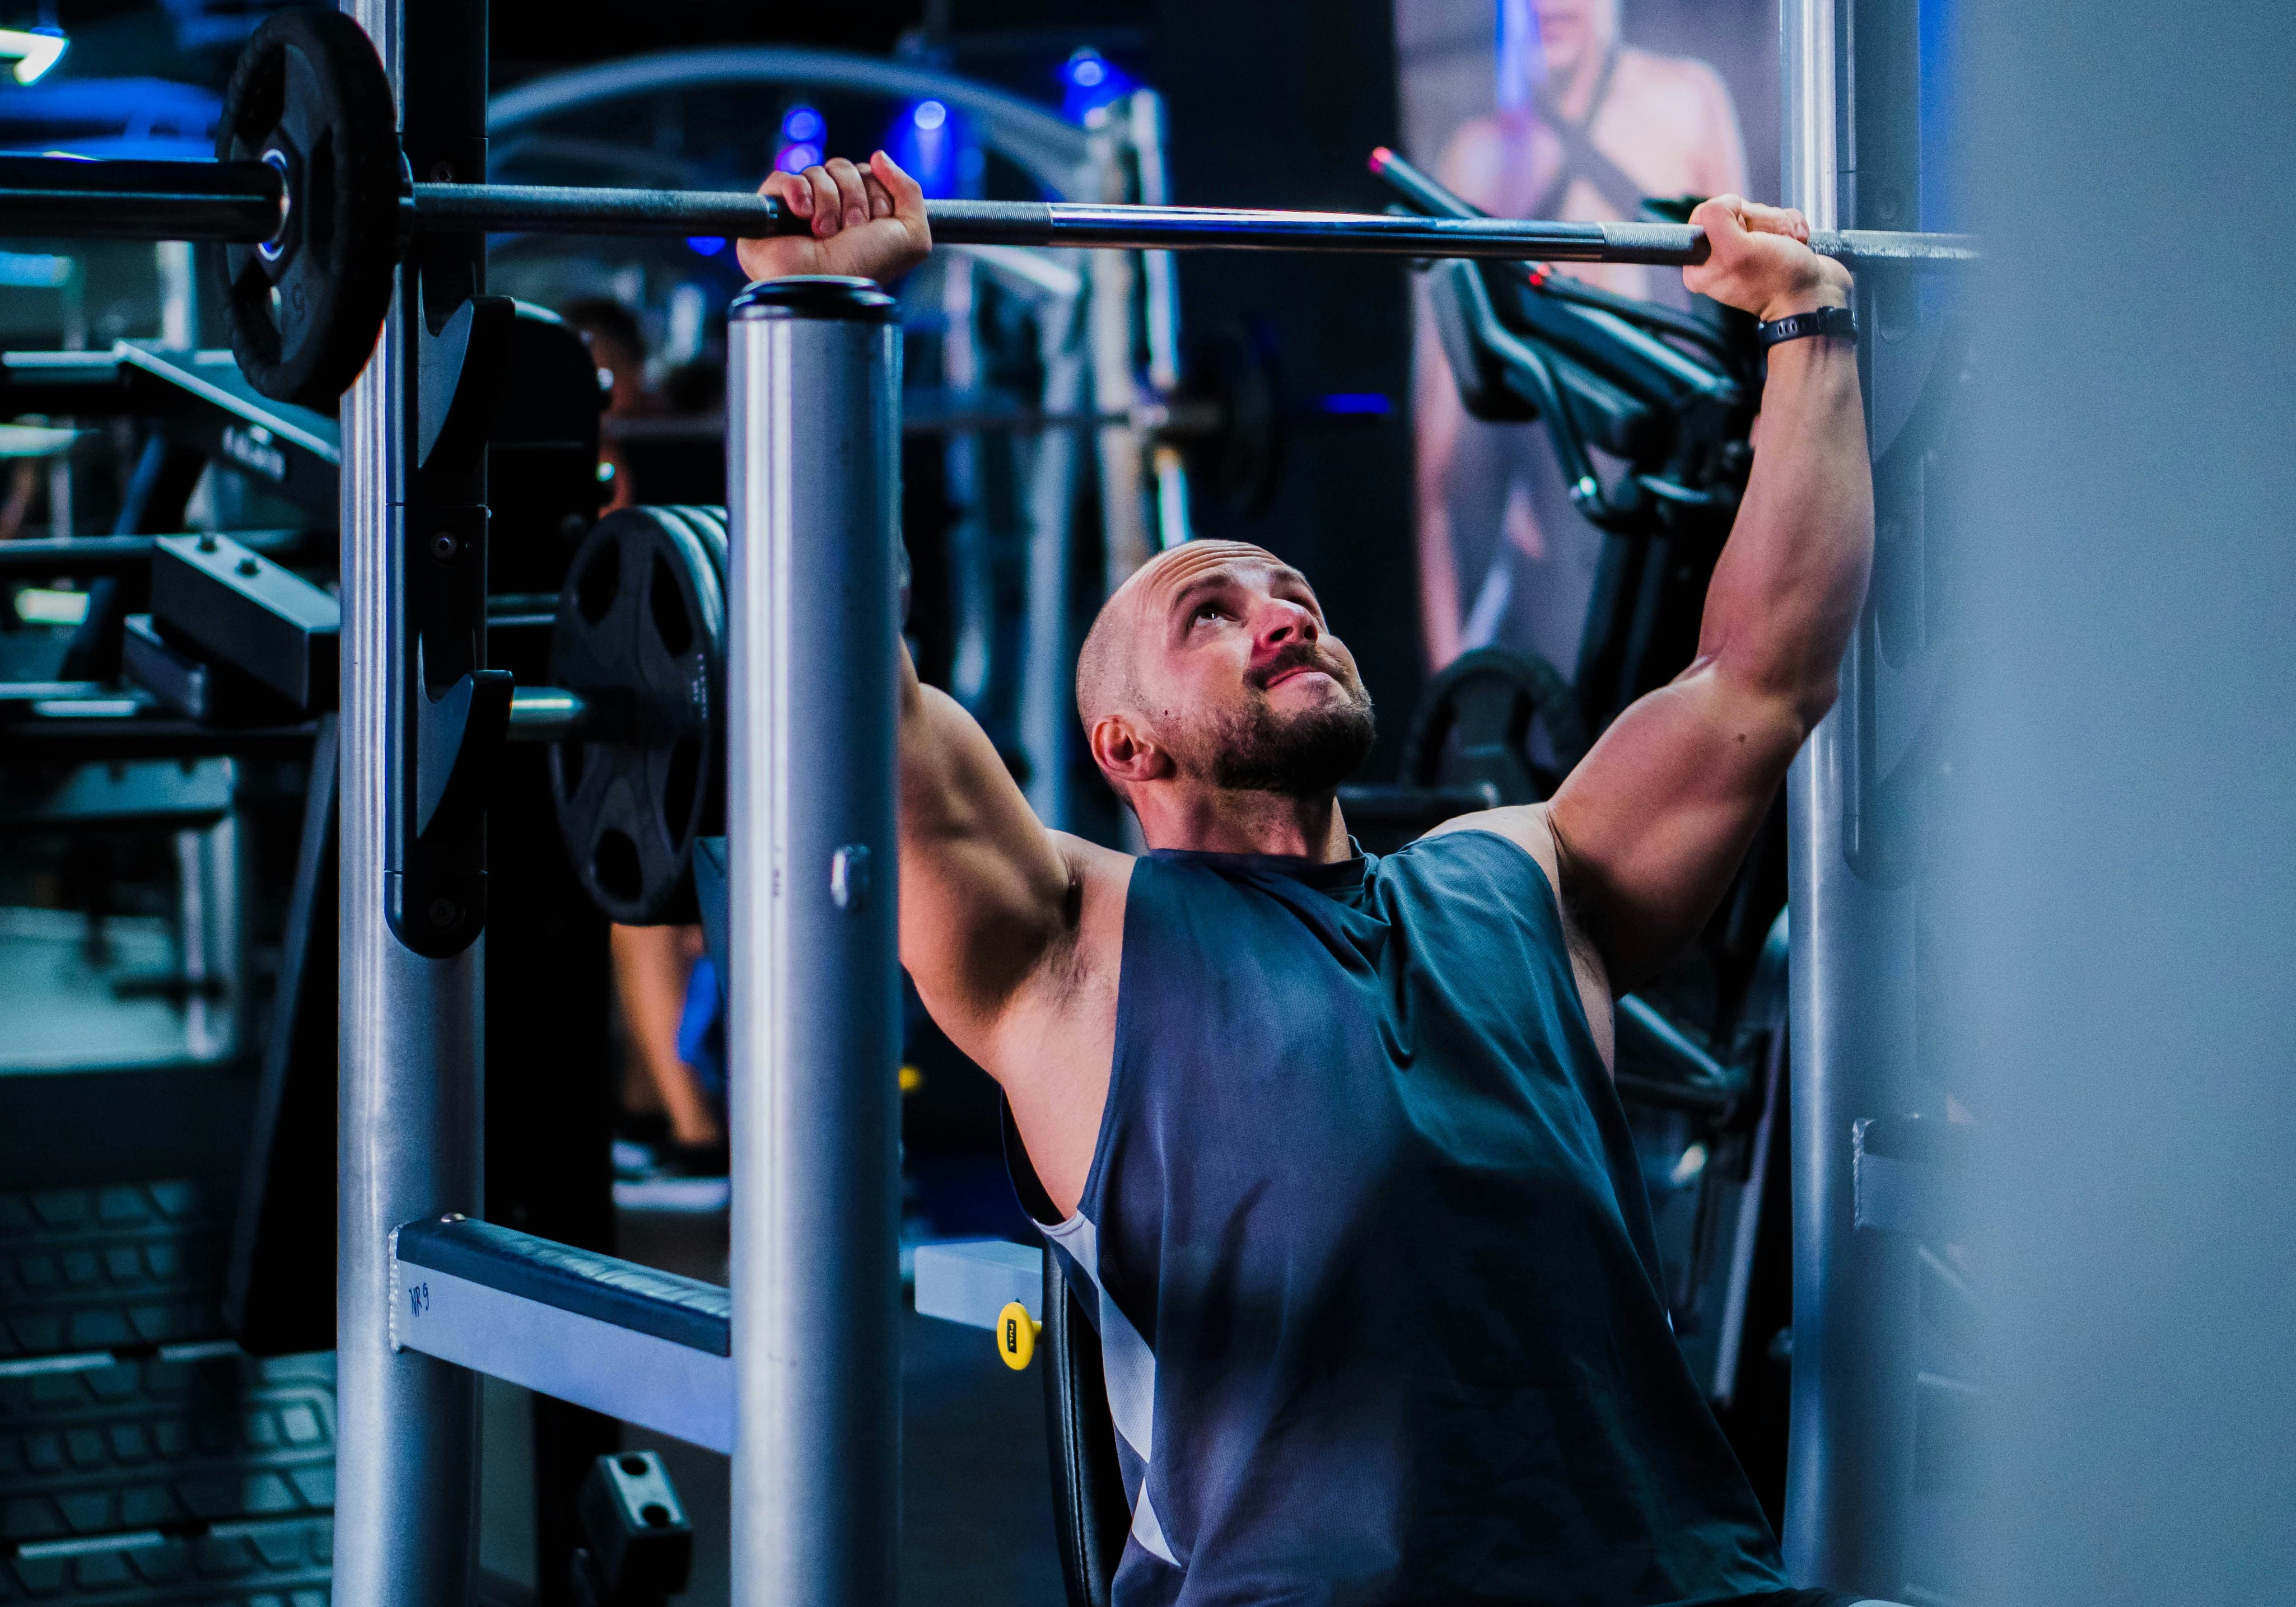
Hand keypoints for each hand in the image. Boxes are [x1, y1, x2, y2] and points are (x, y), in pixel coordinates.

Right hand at [735, 152, 931, 284]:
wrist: (825, 284)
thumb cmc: (866, 266)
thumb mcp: (912, 236)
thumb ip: (911, 192)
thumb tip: (878, 157)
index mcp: (862, 215)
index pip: (869, 174)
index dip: (877, 195)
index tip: (874, 225)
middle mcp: (832, 210)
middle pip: (845, 168)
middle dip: (854, 198)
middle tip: (851, 230)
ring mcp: (800, 209)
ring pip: (817, 172)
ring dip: (829, 203)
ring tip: (824, 233)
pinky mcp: (772, 209)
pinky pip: (784, 177)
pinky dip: (797, 193)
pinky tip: (802, 217)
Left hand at [1681, 194, 1851, 322]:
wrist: (1816, 296)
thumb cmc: (1778, 278)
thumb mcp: (1735, 249)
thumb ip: (1716, 218)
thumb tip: (1726, 202)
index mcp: (1700, 265)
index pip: (1704, 216)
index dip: (1729, 216)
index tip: (1743, 235)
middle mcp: (1720, 259)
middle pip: (1735, 211)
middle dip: (1760, 221)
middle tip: (1769, 243)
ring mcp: (1747, 250)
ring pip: (1759, 212)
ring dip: (1779, 225)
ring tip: (1786, 246)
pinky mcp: (1771, 243)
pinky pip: (1780, 217)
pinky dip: (1792, 225)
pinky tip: (1796, 243)